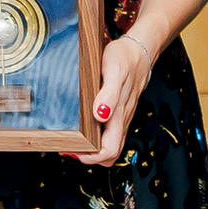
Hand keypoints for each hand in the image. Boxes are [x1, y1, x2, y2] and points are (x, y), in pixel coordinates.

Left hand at [71, 29, 158, 168]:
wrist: (138, 51)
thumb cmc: (124, 59)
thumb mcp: (113, 71)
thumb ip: (108, 94)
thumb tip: (101, 115)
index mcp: (119, 115)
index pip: (109, 150)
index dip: (91, 157)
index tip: (73, 150)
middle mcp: (121, 120)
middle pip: (109, 154)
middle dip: (89, 157)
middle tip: (69, 148)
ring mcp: (121, 118)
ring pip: (110, 145)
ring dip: (92, 149)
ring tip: (73, 141)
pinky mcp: (119, 113)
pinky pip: (109, 134)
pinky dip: (95, 138)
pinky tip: (82, 129)